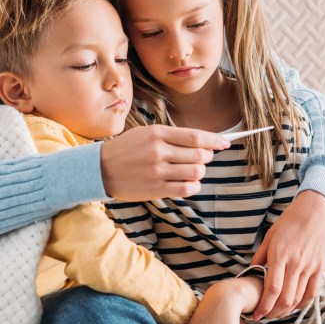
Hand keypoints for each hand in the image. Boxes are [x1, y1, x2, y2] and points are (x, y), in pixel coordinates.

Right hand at [100, 125, 229, 200]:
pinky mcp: (156, 189)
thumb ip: (172, 137)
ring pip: (196, 172)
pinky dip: (194, 186)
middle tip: (202, 158)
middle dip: (207, 157)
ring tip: (192, 170)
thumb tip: (203, 142)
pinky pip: (187, 189)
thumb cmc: (127, 150)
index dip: (214, 140)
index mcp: (157, 134)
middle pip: (199, 155)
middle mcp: (158, 151)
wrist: (99, 169)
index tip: (225, 143)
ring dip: (200, 172)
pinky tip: (188, 183)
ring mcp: (157, 171)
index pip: (195, 136)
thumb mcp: (146, 134)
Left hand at [251, 190, 324, 320]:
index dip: (264, 306)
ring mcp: (310, 267)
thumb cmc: (291, 221)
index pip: (272, 288)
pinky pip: (312, 293)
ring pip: (298, 299)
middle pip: (285, 299)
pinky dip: (302, 304)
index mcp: (280, 254)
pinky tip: (293, 306)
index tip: (256, 315)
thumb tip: (251, 272)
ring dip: (286, 311)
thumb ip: (260, 256)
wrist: (317, 210)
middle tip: (265, 316)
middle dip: (273, 313)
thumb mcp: (270, 235)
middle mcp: (296, 263)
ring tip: (276, 313)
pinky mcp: (320, 268)